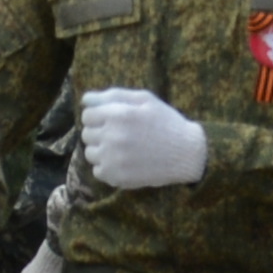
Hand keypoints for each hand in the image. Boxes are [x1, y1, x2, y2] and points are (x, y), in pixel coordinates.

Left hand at [75, 86, 211, 191]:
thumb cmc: (166, 122)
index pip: (87, 115)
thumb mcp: (145, 99)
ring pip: (90, 153)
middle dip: (99, 132)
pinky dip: (107, 167)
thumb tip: (85, 99)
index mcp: (117, 114)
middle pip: (86, 134)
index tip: (112, 120)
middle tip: (120, 135)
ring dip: (101, 150)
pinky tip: (124, 162)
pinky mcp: (117, 177)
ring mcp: (113, 159)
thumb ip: (113, 95)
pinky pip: (98, 171)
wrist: (187, 153)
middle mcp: (112, 136)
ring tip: (122, 149)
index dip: (98, 116)